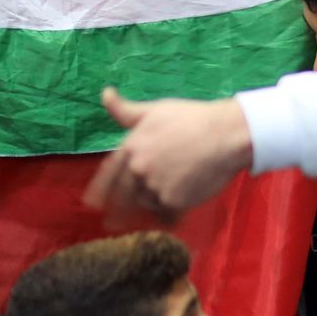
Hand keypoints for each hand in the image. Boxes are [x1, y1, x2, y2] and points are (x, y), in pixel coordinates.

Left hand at [85, 89, 253, 220]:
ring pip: (145, 203)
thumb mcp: (154, 109)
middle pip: (123, 196)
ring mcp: (155, 187)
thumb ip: (126, 110)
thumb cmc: (190, 118)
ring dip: (150, 203)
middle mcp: (138, 170)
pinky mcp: (174, 203)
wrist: (224, 135)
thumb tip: (105, 94)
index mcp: (130, 147)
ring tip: (162, 199)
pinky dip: (169, 213)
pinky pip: (165, 214)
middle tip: (114, 221)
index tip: (92, 203)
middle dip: (118, 209)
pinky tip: (177, 207)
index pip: (107, 175)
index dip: (99, 191)